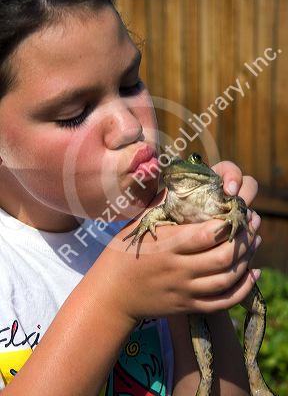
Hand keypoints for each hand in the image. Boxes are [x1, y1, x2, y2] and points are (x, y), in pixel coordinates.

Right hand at [96, 161, 260, 320]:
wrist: (110, 294)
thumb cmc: (122, 253)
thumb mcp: (138, 225)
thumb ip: (161, 205)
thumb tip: (180, 178)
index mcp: (165, 245)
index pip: (207, 233)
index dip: (228, 222)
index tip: (237, 209)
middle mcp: (177, 269)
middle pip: (223, 257)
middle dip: (244, 239)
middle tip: (252, 224)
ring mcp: (184, 291)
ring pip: (227, 279)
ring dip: (248, 261)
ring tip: (255, 243)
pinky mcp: (187, 307)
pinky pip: (222, 302)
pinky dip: (243, 289)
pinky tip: (253, 274)